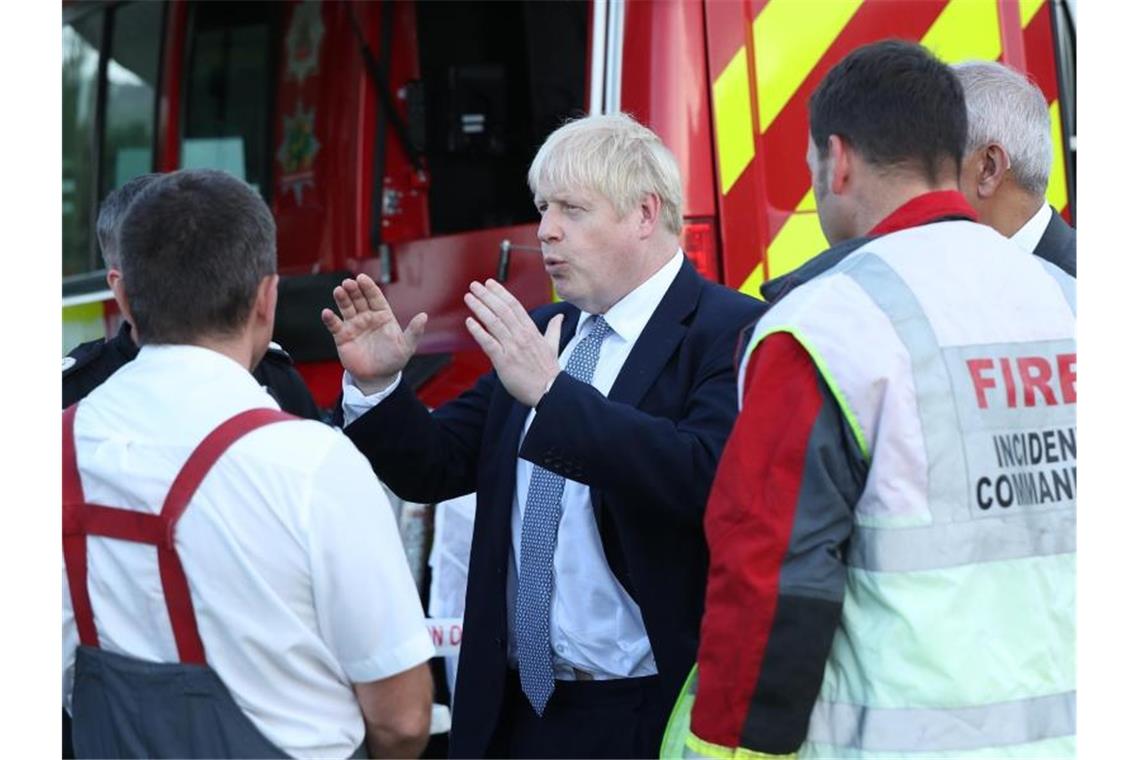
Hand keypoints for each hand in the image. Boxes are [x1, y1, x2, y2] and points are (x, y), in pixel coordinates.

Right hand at [321, 274, 426, 393]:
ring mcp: (354, 325)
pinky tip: (327, 313)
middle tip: (348, 283)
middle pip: (359, 299)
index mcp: (383, 315)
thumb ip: (414, 331)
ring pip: (346, 308)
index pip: (375, 297)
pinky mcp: (342, 337)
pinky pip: (334, 325)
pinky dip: (330, 319)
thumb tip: (424, 316)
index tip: (362, 278)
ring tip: (338, 290)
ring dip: (342, 298)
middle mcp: (367, 317)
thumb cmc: (394, 360)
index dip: (369, 287)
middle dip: (354, 290)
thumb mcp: (406, 346)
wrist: (378, 378)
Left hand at [463, 279, 562, 406]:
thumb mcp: (553, 346)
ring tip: (469, 297)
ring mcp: (512, 347)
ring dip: (480, 308)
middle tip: (475, 285)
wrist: (549, 391)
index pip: (515, 306)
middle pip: (502, 310)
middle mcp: (521, 336)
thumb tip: (559, 316)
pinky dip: (478, 331)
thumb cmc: (549, 371)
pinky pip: (488, 342)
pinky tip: (469, 322)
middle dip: (487, 296)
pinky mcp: (503, 361)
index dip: (501, 293)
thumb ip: (554, 329)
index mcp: (532, 331)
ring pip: (494, 322)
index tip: (491, 283)